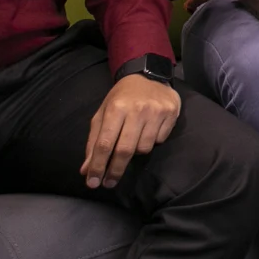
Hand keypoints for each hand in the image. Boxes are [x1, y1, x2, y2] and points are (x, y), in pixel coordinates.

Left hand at [80, 73, 181, 188]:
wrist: (149, 75)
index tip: (93, 183)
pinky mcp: (171, 114)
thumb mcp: (103, 114)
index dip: (98, 166)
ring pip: (144, 148)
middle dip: (115, 170)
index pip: (105, 143)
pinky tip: (148, 130)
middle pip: (124, 150)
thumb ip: (94, 142)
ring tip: (133, 140)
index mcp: (116, 108)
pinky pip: (159, 141)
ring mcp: (156, 112)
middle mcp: (136, 110)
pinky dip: (152, 141)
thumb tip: (87, 170)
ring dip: (135, 151)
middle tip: (108, 183)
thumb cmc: (122, 98)